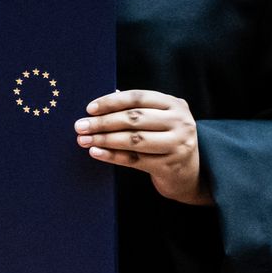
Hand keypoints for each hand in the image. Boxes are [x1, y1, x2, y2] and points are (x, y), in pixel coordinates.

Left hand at [76, 90, 210, 205]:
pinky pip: (134, 160)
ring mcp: (177, 145)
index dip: (112, 101)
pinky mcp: (169, 166)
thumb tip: (101, 102)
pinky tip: (96, 152)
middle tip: (80, 125)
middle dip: (103, 122)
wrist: (192, 174)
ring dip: (104, 139)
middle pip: (134, 118)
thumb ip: (137, 108)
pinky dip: (112, 156)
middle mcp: (180, 122)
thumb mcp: (160, 119)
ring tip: (83, 140)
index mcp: (175, 104)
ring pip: (133, 140)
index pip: (138, 97)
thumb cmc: (167, 140)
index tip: (90, 108)